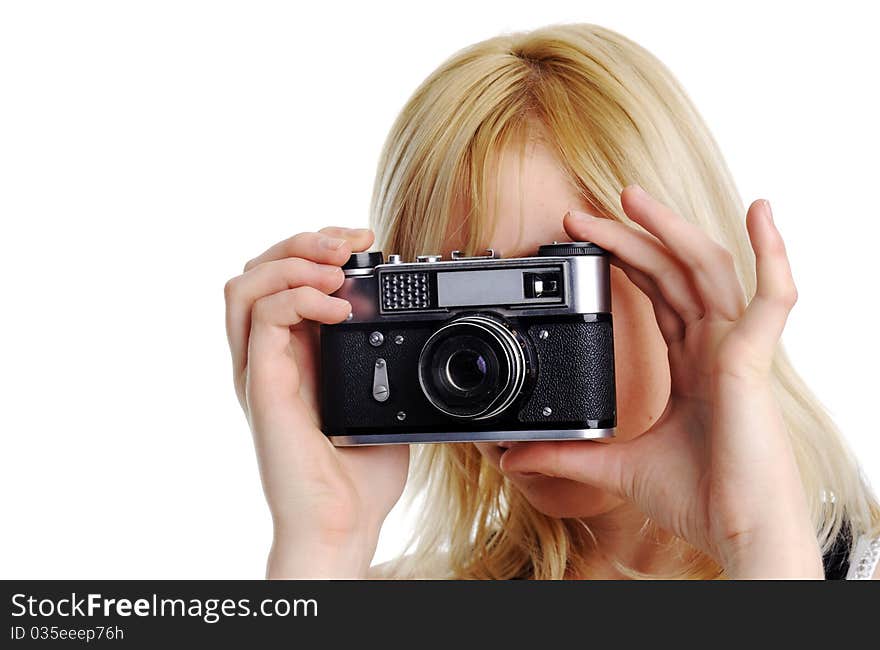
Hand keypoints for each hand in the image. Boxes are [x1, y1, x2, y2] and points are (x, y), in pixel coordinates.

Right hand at [224, 227, 408, 577]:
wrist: (343, 523)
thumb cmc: (360, 475)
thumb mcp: (383, 401)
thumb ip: (382, 360)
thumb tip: (415, 326)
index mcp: (295, 355)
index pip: (284, 279)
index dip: (317, 248)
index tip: (365, 241)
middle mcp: (270, 356)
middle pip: (257, 269)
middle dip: (303, 241)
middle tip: (348, 243)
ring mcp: (260, 369)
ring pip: (245, 285)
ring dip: (293, 261)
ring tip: (336, 270)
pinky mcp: (261, 385)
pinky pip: (262, 319)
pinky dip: (298, 298)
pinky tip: (338, 309)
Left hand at [501, 186, 823, 578]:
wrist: (737, 534)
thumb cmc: (697, 500)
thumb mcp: (615, 466)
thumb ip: (566, 455)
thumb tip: (512, 459)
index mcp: (692, 366)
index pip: (657, 295)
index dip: (624, 263)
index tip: (583, 242)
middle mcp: (715, 349)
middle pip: (673, 271)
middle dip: (630, 235)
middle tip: (582, 210)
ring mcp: (736, 350)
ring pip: (706, 269)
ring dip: (670, 228)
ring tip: (630, 195)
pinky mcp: (753, 361)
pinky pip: (773, 297)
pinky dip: (773, 253)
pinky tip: (760, 212)